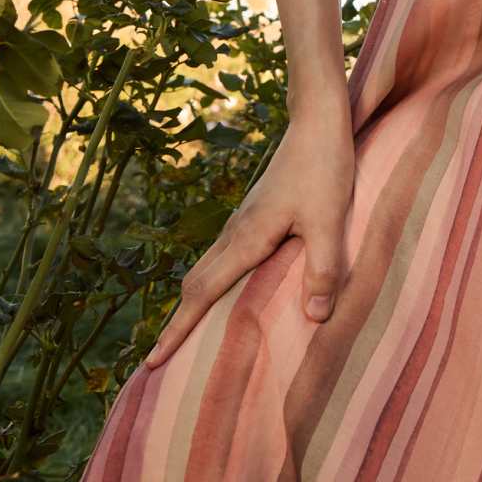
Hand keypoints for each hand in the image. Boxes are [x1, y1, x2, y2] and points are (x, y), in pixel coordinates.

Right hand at [143, 104, 355, 368]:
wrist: (318, 121)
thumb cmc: (324, 168)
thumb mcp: (329, 221)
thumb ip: (323, 269)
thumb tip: (314, 319)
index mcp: (246, 239)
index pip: (202, 293)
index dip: (178, 329)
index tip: (153, 361)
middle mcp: (236, 231)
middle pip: (195, 283)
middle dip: (178, 320)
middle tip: (162, 358)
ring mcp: (243, 220)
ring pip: (208, 267)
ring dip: (196, 300)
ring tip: (193, 331)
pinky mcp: (256, 212)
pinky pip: (224, 255)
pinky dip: (215, 280)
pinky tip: (233, 288)